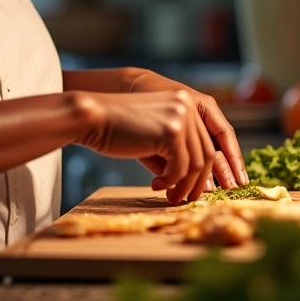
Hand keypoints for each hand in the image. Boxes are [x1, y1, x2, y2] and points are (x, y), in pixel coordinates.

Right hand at [77, 89, 215, 204]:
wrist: (93, 117)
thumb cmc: (118, 128)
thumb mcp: (154, 133)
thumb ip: (176, 150)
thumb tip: (196, 182)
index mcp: (184, 102)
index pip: (205, 141)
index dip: (203, 170)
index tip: (194, 188)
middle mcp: (187, 106)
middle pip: (206, 153)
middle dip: (197, 182)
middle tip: (183, 198)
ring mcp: (181, 117)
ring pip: (196, 164)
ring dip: (184, 186)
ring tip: (170, 197)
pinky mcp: (172, 132)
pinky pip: (181, 168)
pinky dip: (170, 182)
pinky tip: (155, 184)